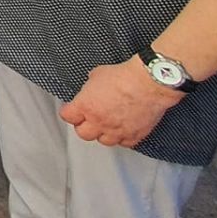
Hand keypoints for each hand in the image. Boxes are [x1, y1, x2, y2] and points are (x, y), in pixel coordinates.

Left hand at [59, 56, 182, 146]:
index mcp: (86, 106)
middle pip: (83, 133)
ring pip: (104, 141)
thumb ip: (90, 87)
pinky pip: (124, 143)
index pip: (67, 116)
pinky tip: (124, 128)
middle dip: (84, 126)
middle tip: (89, 119)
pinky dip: (123, 137)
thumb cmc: (125, 76)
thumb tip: (91, 90)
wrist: (149, 83)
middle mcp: (99, 122)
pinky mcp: (134, 135)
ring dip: (103, 133)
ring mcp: (117, 131)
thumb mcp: (98, 74)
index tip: (72, 110)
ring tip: (107, 124)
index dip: (69, 112)